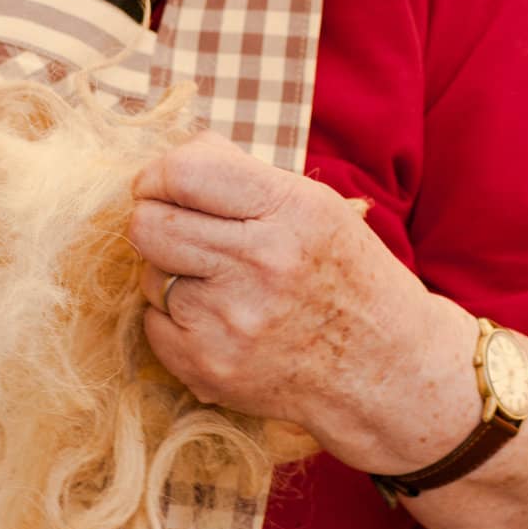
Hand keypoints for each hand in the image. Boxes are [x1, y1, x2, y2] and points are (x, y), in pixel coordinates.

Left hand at [129, 132, 472, 471]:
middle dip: (153, 220)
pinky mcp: (207, 366)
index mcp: (288, 211)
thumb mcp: (316, 209)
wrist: (379, 369)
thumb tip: (171, 159)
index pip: (184, 174)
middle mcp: (258, 263)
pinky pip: (153, 324)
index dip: (157, 175)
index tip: (158, 184)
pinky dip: (174, 321)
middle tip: (175, 229)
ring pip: (149, 276)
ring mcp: (230, 321)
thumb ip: (243, 177)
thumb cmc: (344, 279)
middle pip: (148, 225)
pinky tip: (218, 323)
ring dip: (171, 275)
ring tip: (220, 287)